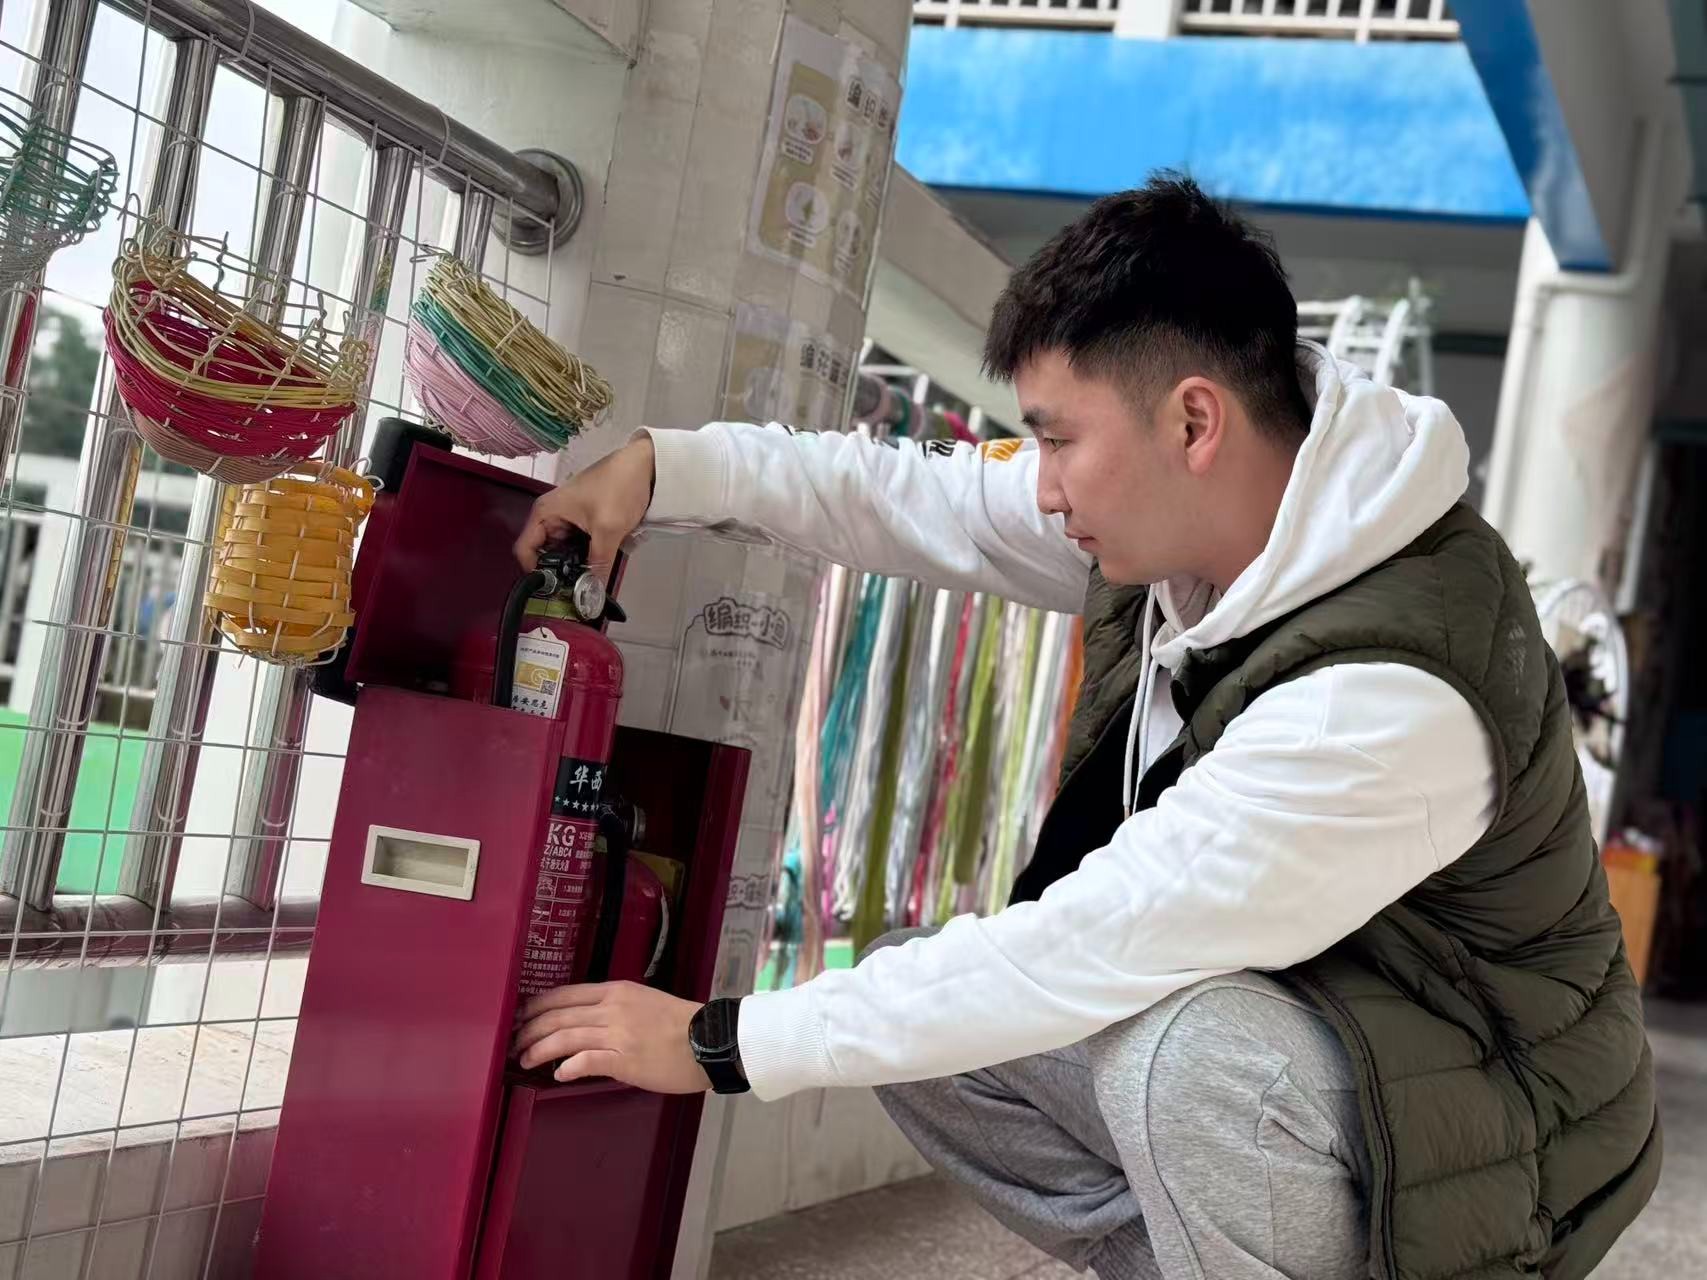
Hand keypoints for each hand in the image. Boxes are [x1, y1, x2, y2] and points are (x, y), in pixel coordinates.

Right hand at [513, 434, 655, 576]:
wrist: (645, 466)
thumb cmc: (619, 487)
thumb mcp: (608, 529)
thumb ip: (598, 563)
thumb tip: (592, 593)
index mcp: (545, 513)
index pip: (524, 550)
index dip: (535, 573)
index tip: (553, 589)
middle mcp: (552, 517)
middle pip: (545, 555)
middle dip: (559, 573)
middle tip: (577, 590)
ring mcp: (569, 520)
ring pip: (564, 553)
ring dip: (576, 566)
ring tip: (590, 581)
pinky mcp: (585, 523)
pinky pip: (579, 547)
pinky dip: (587, 557)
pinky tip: (599, 566)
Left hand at [513, 981, 711, 1092]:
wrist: (711, 1040)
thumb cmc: (680, 1025)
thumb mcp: (643, 1004)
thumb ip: (614, 1010)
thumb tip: (586, 1025)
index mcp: (617, 992)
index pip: (564, 994)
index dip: (536, 1006)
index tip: (520, 1016)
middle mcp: (613, 1008)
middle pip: (557, 1016)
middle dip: (529, 1030)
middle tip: (514, 1042)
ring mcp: (618, 1033)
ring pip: (564, 1037)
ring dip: (539, 1049)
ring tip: (525, 1060)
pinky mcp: (625, 1059)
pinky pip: (585, 1061)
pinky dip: (566, 1067)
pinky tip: (557, 1074)